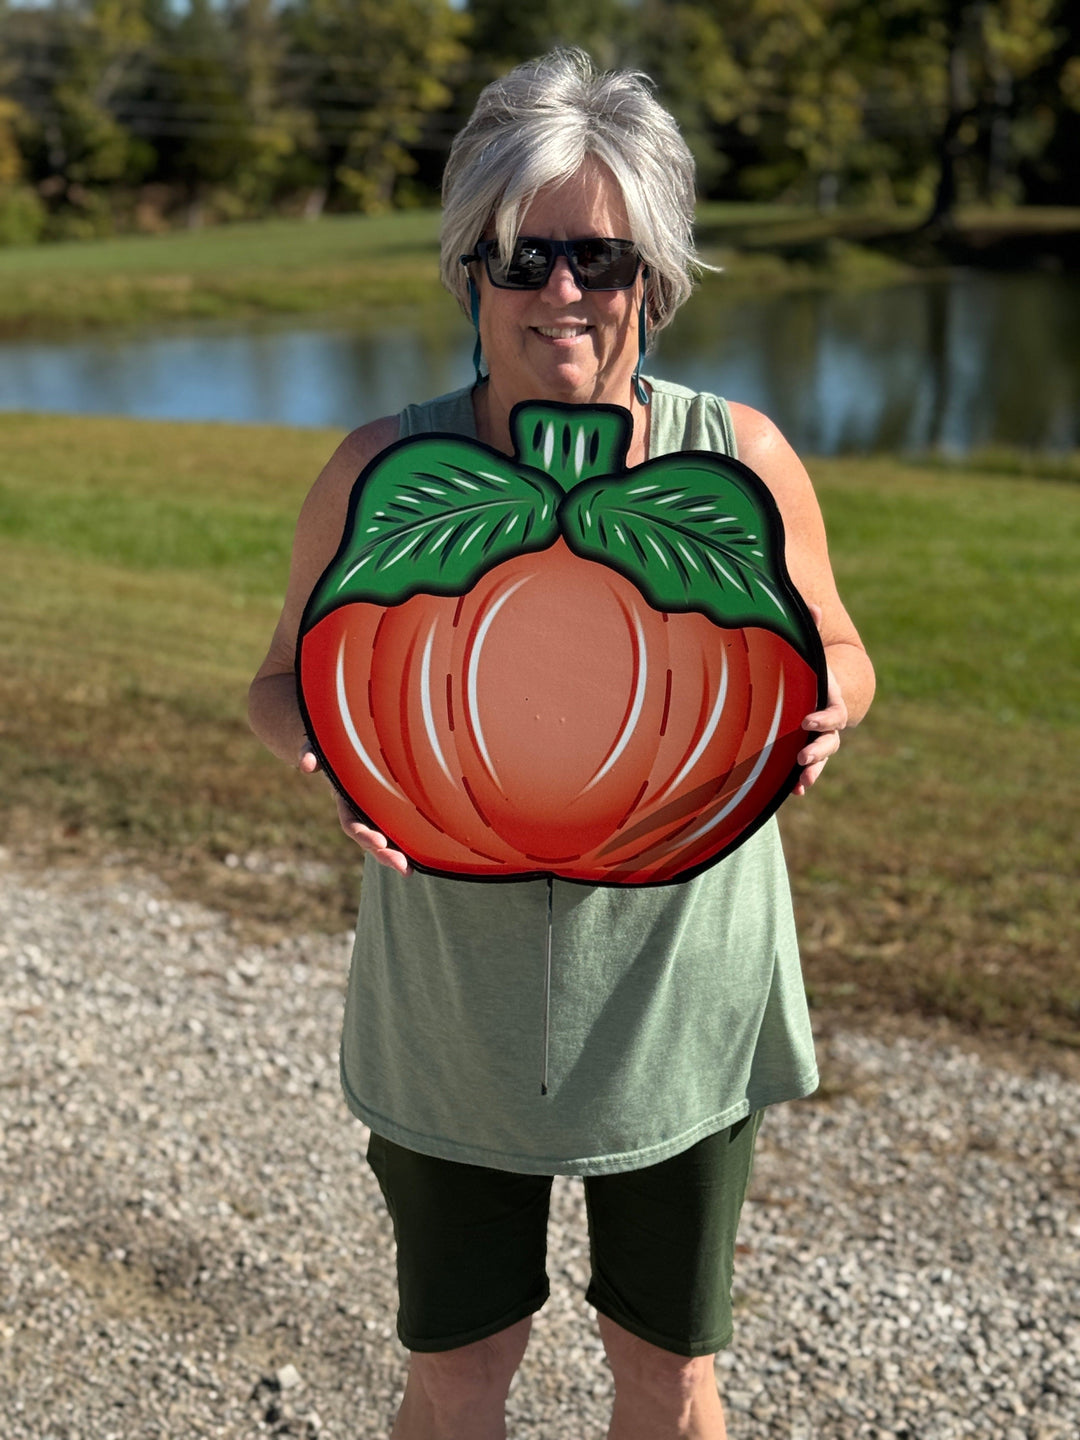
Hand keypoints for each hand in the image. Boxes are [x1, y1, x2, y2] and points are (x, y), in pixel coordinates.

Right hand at [298, 742, 411, 874]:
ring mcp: (376, 812)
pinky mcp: (393, 808)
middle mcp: (360, 811)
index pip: (352, 823)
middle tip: (402, 867)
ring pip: (385, 839)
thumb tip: (306, 765)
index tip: (378, 842)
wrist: (349, 744)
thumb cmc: (333, 744)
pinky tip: (423, 857)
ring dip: (396, 855)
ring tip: (408, 870)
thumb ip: (310, 752)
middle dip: (383, 854)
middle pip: (371, 838)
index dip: (364, 834)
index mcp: (345, 800)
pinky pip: (400, 828)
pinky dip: (409, 842)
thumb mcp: (319, 745)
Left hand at [793, 606, 847, 795]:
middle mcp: (829, 723)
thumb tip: (812, 606)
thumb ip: (812, 629)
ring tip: (801, 782)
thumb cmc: (814, 665)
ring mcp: (821, 738)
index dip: (823, 718)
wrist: (829, 685)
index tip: (807, 720)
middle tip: (803, 755)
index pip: (833, 713)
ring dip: (813, 770)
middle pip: (831, 741)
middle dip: (818, 749)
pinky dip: (804, 780)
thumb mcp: (813, 647)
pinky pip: (810, 768)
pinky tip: (794, 792)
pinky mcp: (809, 748)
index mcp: (830, 700)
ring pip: (822, 758)